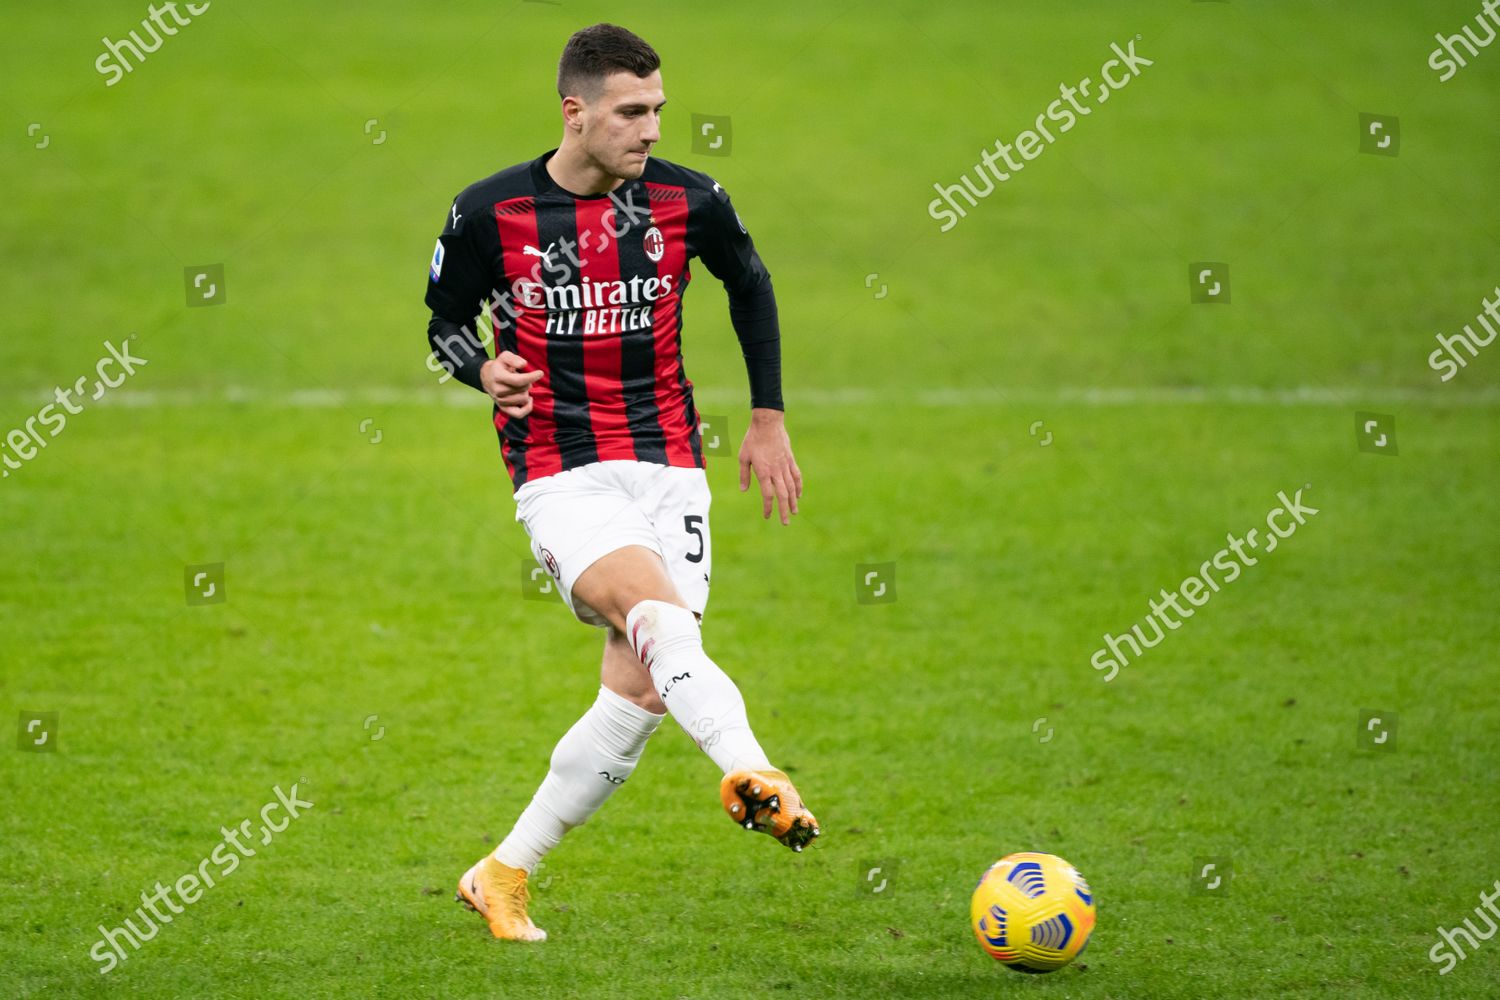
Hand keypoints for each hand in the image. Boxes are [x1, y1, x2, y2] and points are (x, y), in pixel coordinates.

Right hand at [480, 351, 543, 418]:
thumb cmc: (500, 366)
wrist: (487, 378)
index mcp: (498, 377)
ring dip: (526, 392)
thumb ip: (514, 359)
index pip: (519, 380)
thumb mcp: (505, 356)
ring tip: (519, 386)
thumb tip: (524, 364)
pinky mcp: (503, 409)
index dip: (532, 377)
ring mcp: (500, 401)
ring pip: (524, 399)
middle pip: (523, 389)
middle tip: (521, 378)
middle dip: (527, 382)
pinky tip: (529, 399)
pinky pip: (519, 414)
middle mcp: (498, 391)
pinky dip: (527, 408)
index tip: (540, 373)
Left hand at [738, 408, 801, 524]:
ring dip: (793, 501)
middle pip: (782, 495)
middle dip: (784, 510)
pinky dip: (799, 486)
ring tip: (794, 512)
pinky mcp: (790, 459)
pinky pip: (796, 475)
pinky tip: (799, 494)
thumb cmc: (753, 440)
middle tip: (785, 522)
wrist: (768, 423)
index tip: (767, 516)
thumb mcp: (743, 457)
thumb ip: (744, 474)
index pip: (768, 494)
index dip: (768, 507)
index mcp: (763, 471)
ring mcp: (785, 465)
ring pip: (792, 487)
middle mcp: (776, 471)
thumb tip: (744, 490)